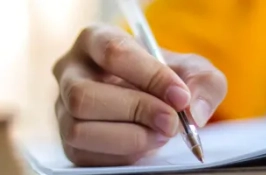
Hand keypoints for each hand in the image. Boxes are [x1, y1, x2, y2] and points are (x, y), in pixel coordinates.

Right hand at [52, 24, 226, 165]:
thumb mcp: (193, 71)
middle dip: (134, 112)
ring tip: (160, 135)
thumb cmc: (167, 79)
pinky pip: (84, 156)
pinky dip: (121, 156)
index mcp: (95, 39)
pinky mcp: (69, 142)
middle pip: (84, 95)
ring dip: (128, 138)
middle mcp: (70, 72)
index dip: (149, 76)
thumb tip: (193, 111)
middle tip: (171, 122)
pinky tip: (144, 146)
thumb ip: (203, 83)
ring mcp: (63, 109)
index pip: (113, 52)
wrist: (155, 104)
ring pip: (79, 129)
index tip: (180, 96)